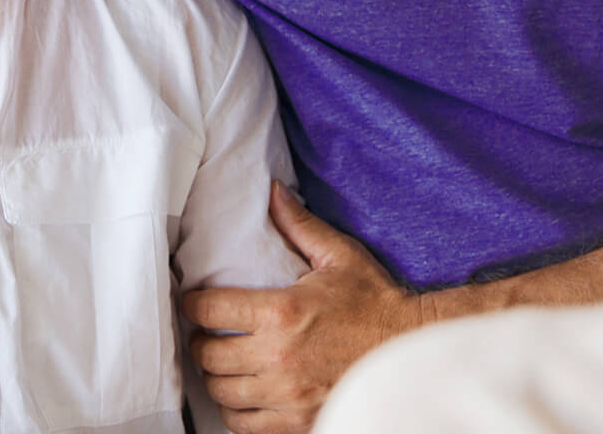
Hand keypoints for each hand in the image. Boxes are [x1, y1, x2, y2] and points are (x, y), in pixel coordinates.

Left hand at [180, 182, 424, 433]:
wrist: (410, 351)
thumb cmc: (374, 302)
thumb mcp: (338, 256)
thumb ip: (298, 224)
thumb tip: (273, 191)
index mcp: (282, 312)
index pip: (210, 310)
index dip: (192, 304)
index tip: (192, 301)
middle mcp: (278, 357)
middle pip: (208, 355)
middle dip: (200, 341)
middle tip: (205, 333)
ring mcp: (287, 395)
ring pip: (221, 392)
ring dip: (215, 377)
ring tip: (222, 363)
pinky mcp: (298, 422)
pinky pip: (244, 425)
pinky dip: (235, 411)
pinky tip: (242, 393)